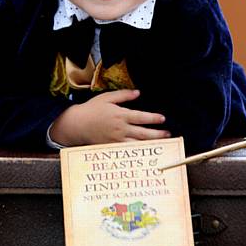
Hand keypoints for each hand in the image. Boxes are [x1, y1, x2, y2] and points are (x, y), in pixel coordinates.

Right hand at [50, 89, 170, 145]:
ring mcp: (116, 140)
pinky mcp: (112, 147)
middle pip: (143, 133)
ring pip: (137, 144)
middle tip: (168, 134)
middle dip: (157, 134)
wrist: (78, 124)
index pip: (141, 117)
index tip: (162, 119)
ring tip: (162, 144)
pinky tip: (145, 153)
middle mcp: (120, 129)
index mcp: (120, 115)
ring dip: (150, 145)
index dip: (153, 118)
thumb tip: (138, 93)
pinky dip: (138, 153)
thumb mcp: (107, 98)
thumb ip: (124, 95)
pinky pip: (127, 151)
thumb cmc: (92, 109)